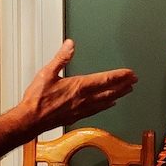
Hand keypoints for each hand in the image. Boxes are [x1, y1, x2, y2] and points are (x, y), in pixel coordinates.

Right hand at [20, 39, 136, 132]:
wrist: (31, 120)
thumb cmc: (37, 99)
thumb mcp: (47, 73)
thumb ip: (61, 58)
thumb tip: (70, 45)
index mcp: (78, 86)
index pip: (105, 79)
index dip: (120, 76)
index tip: (130, 73)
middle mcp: (84, 99)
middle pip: (110, 91)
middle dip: (123, 85)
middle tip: (134, 81)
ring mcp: (82, 109)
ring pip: (106, 101)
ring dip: (118, 95)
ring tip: (127, 91)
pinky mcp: (78, 116)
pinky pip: (97, 110)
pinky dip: (106, 106)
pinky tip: (110, 104)